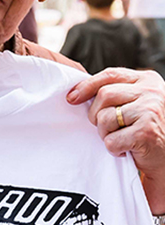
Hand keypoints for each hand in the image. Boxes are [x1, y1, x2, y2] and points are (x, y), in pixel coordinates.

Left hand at [67, 67, 164, 212]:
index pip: (110, 75)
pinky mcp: (146, 132)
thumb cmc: (147, 130)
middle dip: (96, 114)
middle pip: (104, 95)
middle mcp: (151, 91)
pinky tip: (127, 149)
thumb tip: (77, 93)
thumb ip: (117, 93)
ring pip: (105, 118)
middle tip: (106, 128)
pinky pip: (111, 140)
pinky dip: (114, 149)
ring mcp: (150, 110)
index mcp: (147, 80)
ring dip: (105, 133)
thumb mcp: (136, 103)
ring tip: (120, 138)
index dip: (87, 86)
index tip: (71, 98)